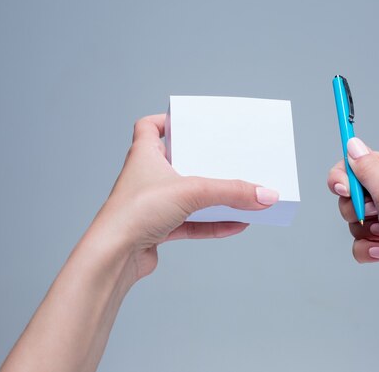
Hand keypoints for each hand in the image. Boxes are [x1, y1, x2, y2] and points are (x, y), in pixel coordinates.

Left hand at [93, 114, 278, 281]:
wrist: (113, 257)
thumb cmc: (135, 212)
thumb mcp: (192, 192)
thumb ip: (231, 192)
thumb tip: (265, 195)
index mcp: (145, 155)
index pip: (149, 127)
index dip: (167, 121)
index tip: (190, 122)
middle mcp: (146, 177)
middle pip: (179, 162)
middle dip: (204, 162)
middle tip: (227, 159)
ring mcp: (152, 205)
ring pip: (189, 196)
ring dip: (214, 197)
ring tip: (243, 196)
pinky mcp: (159, 230)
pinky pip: (192, 223)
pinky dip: (213, 224)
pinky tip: (237, 224)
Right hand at [327, 137, 378, 305]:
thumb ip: (365, 167)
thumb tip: (352, 143)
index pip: (357, 163)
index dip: (344, 177)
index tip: (343, 190)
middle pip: (351, 194)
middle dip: (354, 209)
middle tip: (373, 215)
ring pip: (355, 221)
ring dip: (363, 232)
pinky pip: (363, 243)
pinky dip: (368, 249)